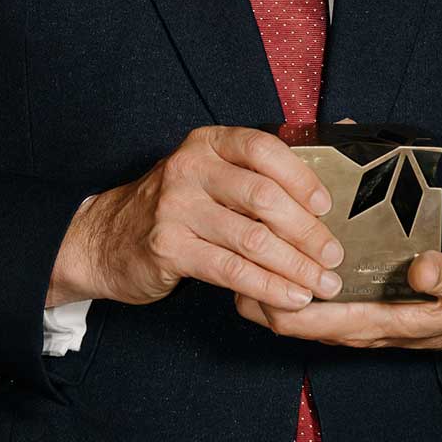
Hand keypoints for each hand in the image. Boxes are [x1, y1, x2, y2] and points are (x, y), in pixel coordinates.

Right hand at [50, 125, 343, 312]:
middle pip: (264, 197)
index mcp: (207, 144)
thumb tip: (338, 144)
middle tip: (335, 255)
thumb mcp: (209, 174)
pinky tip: (292, 297)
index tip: (327, 206)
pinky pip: (231, 271)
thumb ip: (259, 169)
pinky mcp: (168, 248)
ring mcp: (175, 208)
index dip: (302, 178)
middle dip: (308, 232)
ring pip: (252, 238)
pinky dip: (269, 287)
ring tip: (323, 283)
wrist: (103, 240)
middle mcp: (189, 170)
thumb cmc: (175, 207)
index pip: (264, 149)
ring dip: (296, 266)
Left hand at [234, 246, 441, 351]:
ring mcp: (343, 316)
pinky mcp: (346, 304)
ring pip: (282, 306)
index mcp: (371, 324)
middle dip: (252, 282)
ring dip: (262, 277)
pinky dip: (282, 272)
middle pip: (276, 315)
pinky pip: (300, 297)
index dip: (271, 293)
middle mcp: (347, 326)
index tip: (262, 253)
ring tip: (252, 231)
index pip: (300, 320)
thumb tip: (420, 266)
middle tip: (243, 233)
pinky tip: (280, 238)